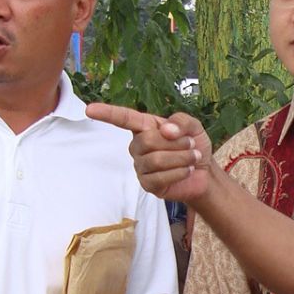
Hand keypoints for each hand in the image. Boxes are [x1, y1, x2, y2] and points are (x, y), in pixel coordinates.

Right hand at [86, 104, 215, 202]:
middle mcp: (138, 145)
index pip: (123, 118)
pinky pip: (159, 178)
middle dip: (176, 143)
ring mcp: (141, 166)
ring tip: (192, 158)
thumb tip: (165, 129)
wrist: (204, 172)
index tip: (89, 110)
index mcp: (145, 127)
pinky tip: (186, 171)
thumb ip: (181, 122)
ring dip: (181, 158)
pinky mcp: (147, 184)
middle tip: (191, 145)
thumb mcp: (193, 127)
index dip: (107, 113)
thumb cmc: (193, 146)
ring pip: (155, 160)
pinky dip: (179, 173)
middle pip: (147, 141)